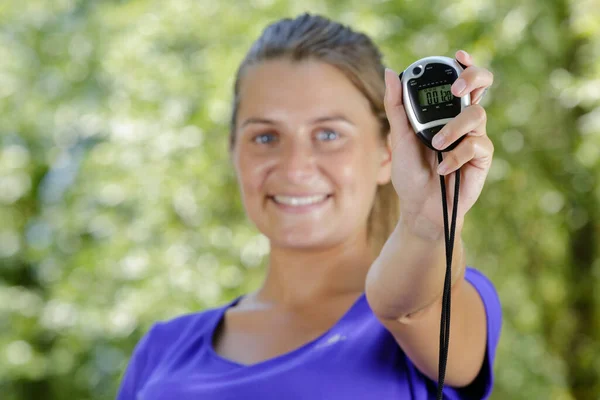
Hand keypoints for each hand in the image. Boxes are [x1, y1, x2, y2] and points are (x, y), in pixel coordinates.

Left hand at [383, 50, 493, 231]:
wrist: (420, 207)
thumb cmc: (409, 173)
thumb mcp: (398, 138)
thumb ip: (397, 107)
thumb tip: (389, 72)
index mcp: (441, 112)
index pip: (457, 80)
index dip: (463, 64)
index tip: (458, 56)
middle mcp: (460, 120)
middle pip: (480, 86)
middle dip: (473, 79)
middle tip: (458, 89)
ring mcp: (473, 137)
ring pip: (477, 114)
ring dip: (453, 128)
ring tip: (436, 145)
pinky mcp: (481, 157)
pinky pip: (477, 145)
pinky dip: (457, 155)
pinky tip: (444, 169)